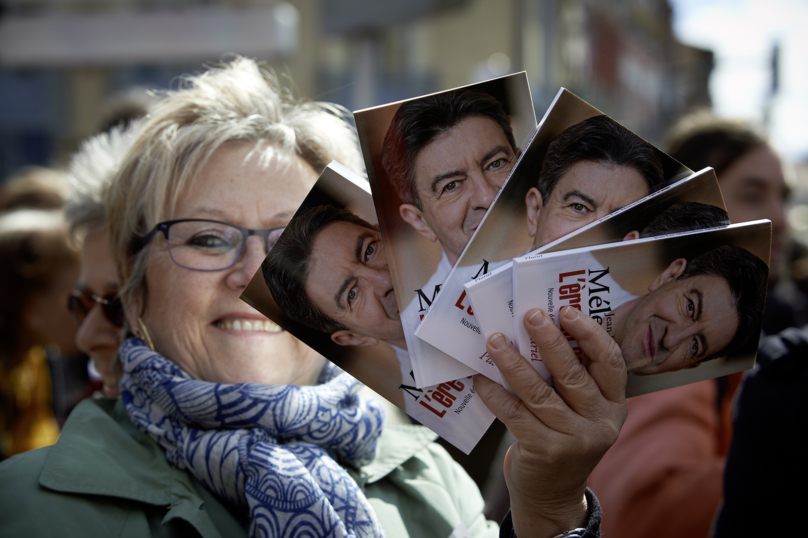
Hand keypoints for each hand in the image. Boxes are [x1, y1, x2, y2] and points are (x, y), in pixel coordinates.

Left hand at [475, 306, 626, 537]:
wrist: (552, 496)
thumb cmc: (562, 439)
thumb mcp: (580, 411)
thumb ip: (570, 379)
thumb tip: (535, 330)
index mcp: (613, 404)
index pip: (611, 362)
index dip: (590, 334)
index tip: (567, 310)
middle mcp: (600, 422)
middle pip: (573, 373)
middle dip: (549, 340)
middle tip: (529, 315)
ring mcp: (574, 440)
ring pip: (539, 393)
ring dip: (513, 363)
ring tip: (495, 340)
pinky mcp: (546, 452)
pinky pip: (515, 414)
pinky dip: (495, 393)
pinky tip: (480, 377)